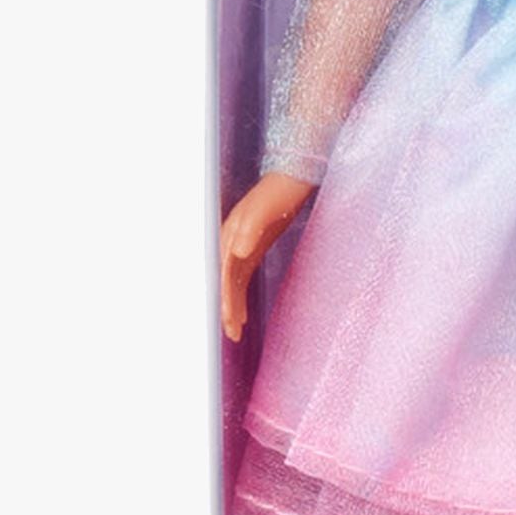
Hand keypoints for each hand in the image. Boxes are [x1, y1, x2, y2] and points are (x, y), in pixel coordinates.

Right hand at [221, 172, 315, 340]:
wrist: (290, 179)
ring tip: (235, 331)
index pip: (225, 274)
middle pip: (225, 281)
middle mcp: (231, 243)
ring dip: (232, 305)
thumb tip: (237, 253)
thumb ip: (250, 231)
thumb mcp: (265, 211)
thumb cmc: (277, 194)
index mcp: (231, 236)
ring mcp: (241, 245)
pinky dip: (241, 295)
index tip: (229, 320)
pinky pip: (242, 277)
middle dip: (226, 308)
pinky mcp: (252, 247)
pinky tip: (244, 312)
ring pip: (232, 282)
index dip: (225, 298)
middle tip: (232, 335)